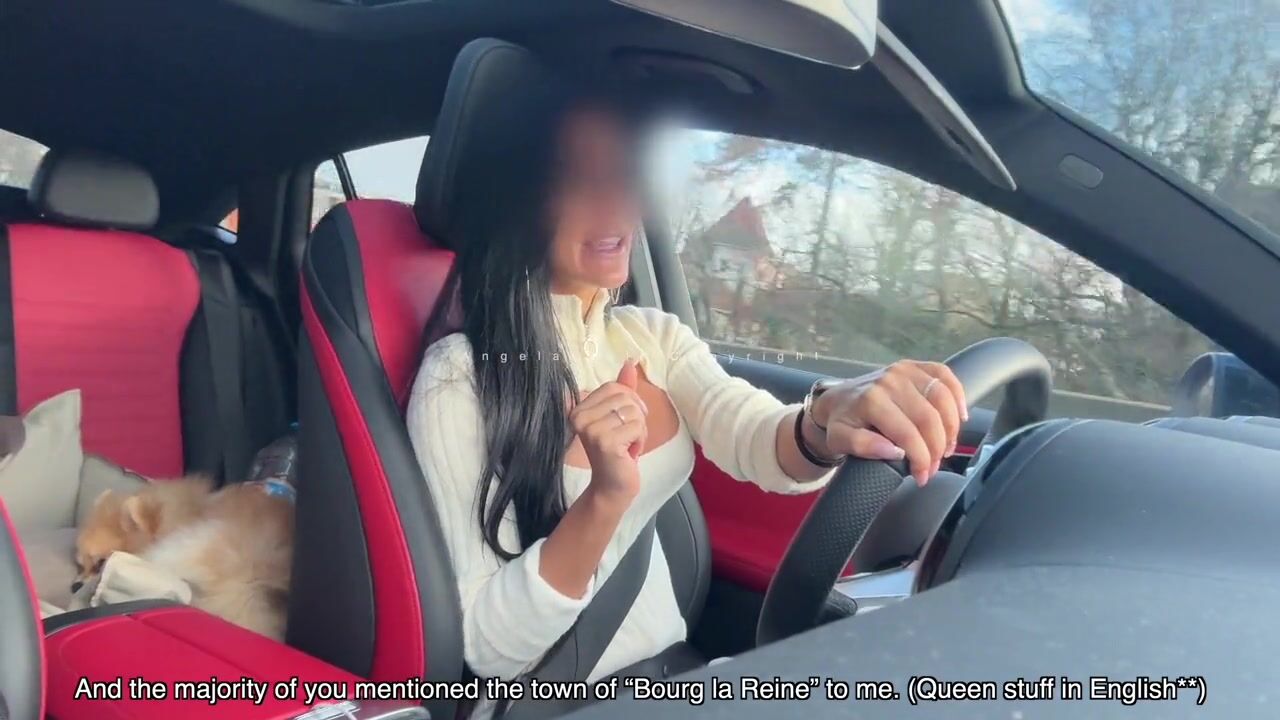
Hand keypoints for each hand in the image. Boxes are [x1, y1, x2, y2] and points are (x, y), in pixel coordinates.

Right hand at [570, 359, 648, 502]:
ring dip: (639, 429)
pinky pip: (637, 426)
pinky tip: (628, 452)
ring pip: (633, 412)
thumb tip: (630, 362)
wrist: (613, 485)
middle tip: (627, 437)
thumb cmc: (617, 450)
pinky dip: (640, 440)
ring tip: (627, 445)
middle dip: (636, 417)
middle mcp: (579, 416)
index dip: (629, 401)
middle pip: (625, 397)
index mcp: (579, 408)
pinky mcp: (604, 441)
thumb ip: (623, 389)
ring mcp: (591, 429)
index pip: (615, 387)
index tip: (625, 422)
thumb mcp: (619, 415)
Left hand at [812, 361, 966, 484]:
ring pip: (942, 398)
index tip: (922, 476)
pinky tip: (960, 416)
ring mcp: (904, 370)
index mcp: (872, 401)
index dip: (921, 459)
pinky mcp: (914, 365)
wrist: (837, 399)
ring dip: (951, 427)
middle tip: (933, 467)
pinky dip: (958, 395)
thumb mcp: (840, 440)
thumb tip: (895, 451)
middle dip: (937, 449)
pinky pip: (944, 375)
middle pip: (929, 418)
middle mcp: (890, 381)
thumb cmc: (841, 422)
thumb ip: (862, 447)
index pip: (908, 434)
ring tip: (946, 448)